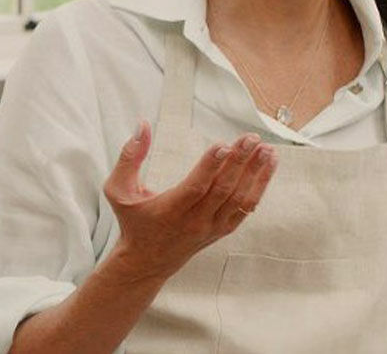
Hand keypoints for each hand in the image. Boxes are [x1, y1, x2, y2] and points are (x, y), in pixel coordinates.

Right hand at [102, 121, 276, 278]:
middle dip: (239, 162)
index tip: (224, 144)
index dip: (210, 167)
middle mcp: (194, 222)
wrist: (147, 262)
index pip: (196, 188)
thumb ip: (129, 157)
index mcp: (170, 211)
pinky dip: (259, 185)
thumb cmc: (133, 221)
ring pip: (239, 199)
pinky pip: (246, 207)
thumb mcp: (118, 191)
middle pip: (222, 190)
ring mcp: (212, 227)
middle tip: (251, 138)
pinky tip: (268, 164)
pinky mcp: (223, 230)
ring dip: (255, 173)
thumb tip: (142, 124)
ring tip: (267, 149)